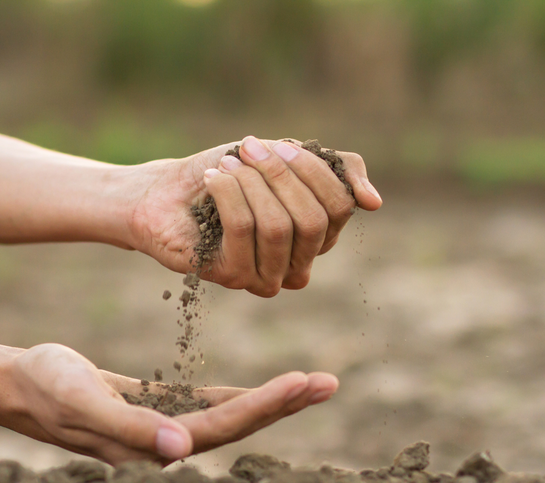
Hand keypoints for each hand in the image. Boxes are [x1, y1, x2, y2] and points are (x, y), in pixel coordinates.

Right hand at [0, 343, 337, 465]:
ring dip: (267, 401)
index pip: (219, 429)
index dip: (262, 408)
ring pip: (225, 417)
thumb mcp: (81, 400)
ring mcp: (159, 431)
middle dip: (282, 405)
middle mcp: (161, 446)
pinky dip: (234, 397)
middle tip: (329, 382)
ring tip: (310, 384)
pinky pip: (202, 406)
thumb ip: (130, 427)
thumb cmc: (43, 387)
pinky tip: (262, 390)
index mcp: (149, 447)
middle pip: (235, 427)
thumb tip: (182, 450)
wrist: (13, 384)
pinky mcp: (153, 412)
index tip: (302, 383)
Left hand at [130, 136, 381, 296]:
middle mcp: (299, 263)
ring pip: (278, 226)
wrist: (169, 190)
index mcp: (318, 236)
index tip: (278, 144)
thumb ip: (337, 170)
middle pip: (313, 219)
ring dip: (250, 184)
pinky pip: (244, 231)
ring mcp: (268, 276)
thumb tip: (375, 203)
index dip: (312, 170)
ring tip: (226, 166)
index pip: (339, 206)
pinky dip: (229, 195)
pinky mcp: (234, 277)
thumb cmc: (229, 173)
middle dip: (280, 175)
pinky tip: (213, 181)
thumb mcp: (286, 156)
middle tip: (248, 148)